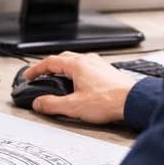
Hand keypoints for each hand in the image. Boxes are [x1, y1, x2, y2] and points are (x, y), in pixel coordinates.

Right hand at [22, 52, 136, 124]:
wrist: (134, 102)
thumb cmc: (109, 101)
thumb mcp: (73, 106)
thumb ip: (52, 104)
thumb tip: (38, 103)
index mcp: (77, 65)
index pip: (49, 62)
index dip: (36, 69)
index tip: (29, 75)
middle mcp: (88, 61)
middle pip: (62, 58)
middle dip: (49, 66)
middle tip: (41, 75)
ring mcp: (99, 65)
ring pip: (76, 61)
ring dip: (64, 68)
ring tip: (59, 79)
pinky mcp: (107, 72)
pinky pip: (87, 67)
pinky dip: (77, 72)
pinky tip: (80, 84)